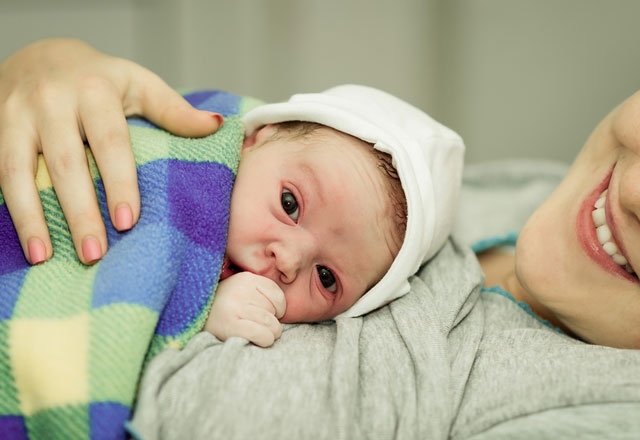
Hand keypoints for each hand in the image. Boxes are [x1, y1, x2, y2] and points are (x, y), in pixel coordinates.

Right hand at [0, 38, 222, 264]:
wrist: (38, 55)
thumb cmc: (99, 78)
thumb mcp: (138, 84)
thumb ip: (173, 110)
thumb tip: (218, 125)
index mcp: (95, 90)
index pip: (110, 141)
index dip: (119, 182)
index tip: (128, 221)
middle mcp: (52, 100)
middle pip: (66, 163)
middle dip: (79, 211)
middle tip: (94, 254)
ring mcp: (16, 115)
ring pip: (19, 171)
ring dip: (32, 217)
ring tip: (45, 258)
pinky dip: (11, 209)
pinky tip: (26, 242)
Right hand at [204, 272, 286, 347]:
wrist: (191, 316)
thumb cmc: (224, 307)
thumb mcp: (241, 290)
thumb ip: (260, 293)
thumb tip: (285, 309)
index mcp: (246, 278)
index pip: (277, 295)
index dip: (278, 308)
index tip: (269, 314)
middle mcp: (241, 290)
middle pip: (275, 312)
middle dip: (272, 323)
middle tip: (257, 325)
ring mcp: (235, 307)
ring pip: (272, 325)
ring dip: (269, 334)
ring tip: (256, 332)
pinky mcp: (230, 325)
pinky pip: (263, 335)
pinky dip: (265, 340)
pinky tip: (257, 340)